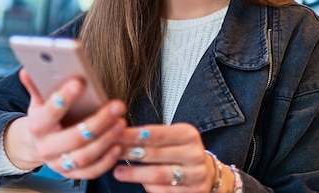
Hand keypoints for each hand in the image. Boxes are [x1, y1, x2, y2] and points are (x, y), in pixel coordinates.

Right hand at [10, 68, 126, 179]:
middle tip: (117, 105)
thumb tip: (27, 70)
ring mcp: (59, 164)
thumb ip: (36, 86)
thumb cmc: (44, 118)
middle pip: (73, 138)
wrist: (39, 145)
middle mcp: (46, 148)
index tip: (80, 81)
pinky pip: (91, 171)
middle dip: (97, 122)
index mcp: (37, 126)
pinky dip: (106, 160)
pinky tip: (118, 145)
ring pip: (84, 156)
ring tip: (120, 122)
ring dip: (105, 140)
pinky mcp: (72, 174)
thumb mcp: (38, 102)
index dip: (64, 98)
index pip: (49, 113)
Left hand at [113, 123, 229, 192]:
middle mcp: (194, 153)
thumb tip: (119, 133)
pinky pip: (165, 191)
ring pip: (159, 175)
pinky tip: (137, 182)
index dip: (133, 135)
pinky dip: (148, 186)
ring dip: (135, 173)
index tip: (115, 135)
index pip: (156, 133)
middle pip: (155, 154)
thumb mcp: (172, 137)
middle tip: (111, 152)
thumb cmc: (181, 151)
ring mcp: (196, 175)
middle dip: (130, 153)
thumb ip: (151, 136)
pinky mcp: (194, 192)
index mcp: (188, 134)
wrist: (207, 172)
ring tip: (117, 171)